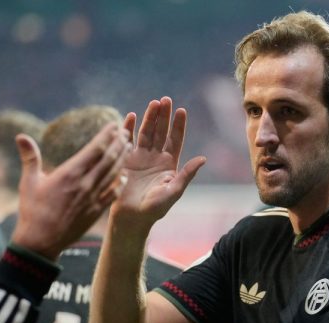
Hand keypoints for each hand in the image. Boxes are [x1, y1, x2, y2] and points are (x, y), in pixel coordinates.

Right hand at [11, 123, 128, 259]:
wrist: (41, 242)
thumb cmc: (32, 211)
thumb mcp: (29, 182)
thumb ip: (30, 158)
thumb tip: (21, 136)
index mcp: (70, 173)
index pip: (94, 149)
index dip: (107, 136)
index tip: (114, 126)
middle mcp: (85, 184)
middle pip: (108, 159)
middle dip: (119, 144)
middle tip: (127, 132)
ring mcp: (92, 198)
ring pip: (113, 174)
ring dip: (122, 159)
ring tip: (129, 147)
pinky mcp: (96, 211)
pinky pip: (112, 194)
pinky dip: (120, 183)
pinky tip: (124, 176)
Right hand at [113, 96, 205, 227]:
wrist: (131, 217)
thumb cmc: (155, 208)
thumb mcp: (174, 191)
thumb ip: (187, 174)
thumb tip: (203, 158)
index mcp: (169, 164)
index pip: (175, 140)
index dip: (178, 125)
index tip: (181, 110)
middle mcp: (155, 157)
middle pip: (161, 131)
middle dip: (164, 116)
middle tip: (166, 99)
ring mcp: (140, 157)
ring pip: (146, 133)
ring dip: (149, 117)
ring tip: (153, 103)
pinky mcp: (125, 160)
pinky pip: (128, 140)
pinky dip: (129, 128)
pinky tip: (132, 116)